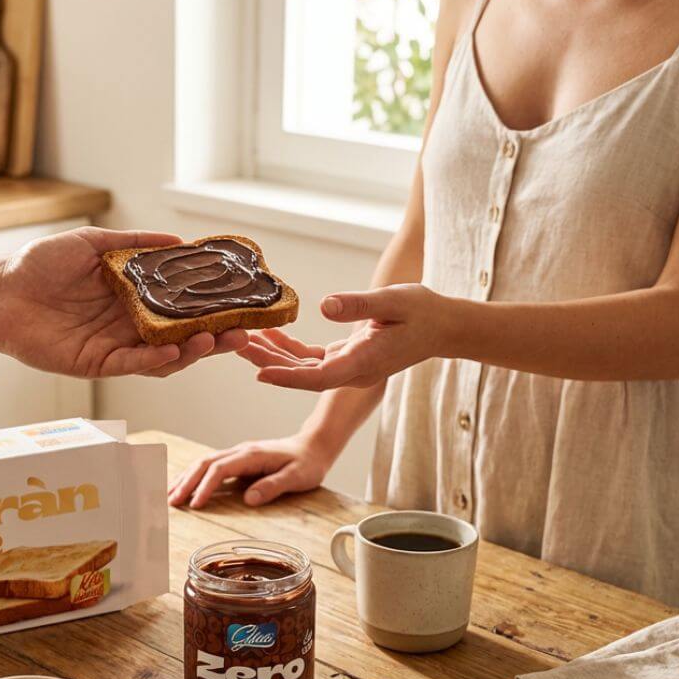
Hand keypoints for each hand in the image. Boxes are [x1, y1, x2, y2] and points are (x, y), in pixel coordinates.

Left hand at [0, 227, 247, 376]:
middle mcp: (130, 325)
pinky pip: (131, 366)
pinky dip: (154, 361)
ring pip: (163, 357)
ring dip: (191, 352)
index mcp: (133, 298)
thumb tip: (178, 240)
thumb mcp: (93, 243)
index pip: (181, 306)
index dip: (209, 306)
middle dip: (214, 337)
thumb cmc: (39, 265)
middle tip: (244, 332)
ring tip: (214, 341)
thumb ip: (134, 243)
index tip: (239, 300)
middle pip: (181, 336)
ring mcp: (115, 347)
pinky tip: (173, 353)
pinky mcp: (96, 364)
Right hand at [169, 434, 333, 507]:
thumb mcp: (297, 477)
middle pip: (205, 463)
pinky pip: (211, 467)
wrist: (314, 446)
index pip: (220, 469)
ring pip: (204, 463)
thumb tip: (248, 499)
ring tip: (170, 496)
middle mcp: (241, 451)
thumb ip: (273, 486)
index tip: (195, 504)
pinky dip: (195, 476)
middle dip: (186, 482)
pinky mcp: (238, 460)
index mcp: (252, 455)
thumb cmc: (307, 463)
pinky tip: (186, 486)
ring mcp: (238, 454)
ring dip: (186, 478)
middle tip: (172, 503)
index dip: (205, 486)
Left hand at [238, 283, 446, 390]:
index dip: (288, 377)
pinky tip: (270, 332)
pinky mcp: (348, 357)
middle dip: (268, 363)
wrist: (443, 326)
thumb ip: (359, 305)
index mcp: (364, 362)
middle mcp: (353, 371)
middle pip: (303, 375)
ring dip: (274, 354)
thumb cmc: (423, 312)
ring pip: (304, 368)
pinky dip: (291, 347)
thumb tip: (324, 306)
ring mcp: (350, 367)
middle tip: (235, 345)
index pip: (319, 377)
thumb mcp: (393, 301)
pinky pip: (313, 358)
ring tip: (244, 337)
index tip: (260, 373)